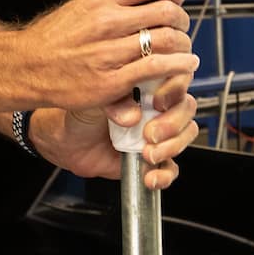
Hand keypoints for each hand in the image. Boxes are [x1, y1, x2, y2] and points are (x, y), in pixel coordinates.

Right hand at [17, 0, 197, 112]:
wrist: (27, 68)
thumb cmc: (52, 40)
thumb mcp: (79, 6)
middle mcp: (106, 21)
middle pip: (165, 11)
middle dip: (182, 19)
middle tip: (181, 26)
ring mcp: (109, 52)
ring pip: (167, 39)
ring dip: (183, 44)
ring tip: (183, 48)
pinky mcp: (112, 81)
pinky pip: (157, 67)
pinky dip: (179, 65)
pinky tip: (184, 65)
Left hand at [32, 72, 198, 189]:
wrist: (68, 142)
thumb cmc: (81, 112)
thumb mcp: (95, 98)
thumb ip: (114, 100)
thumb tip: (132, 115)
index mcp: (146, 85)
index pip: (176, 78)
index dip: (173, 88)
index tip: (157, 100)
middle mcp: (156, 107)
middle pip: (185, 108)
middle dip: (172, 123)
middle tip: (149, 133)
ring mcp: (158, 132)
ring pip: (185, 135)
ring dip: (171, 147)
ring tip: (147, 153)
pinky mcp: (154, 158)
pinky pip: (171, 167)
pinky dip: (165, 174)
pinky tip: (150, 176)